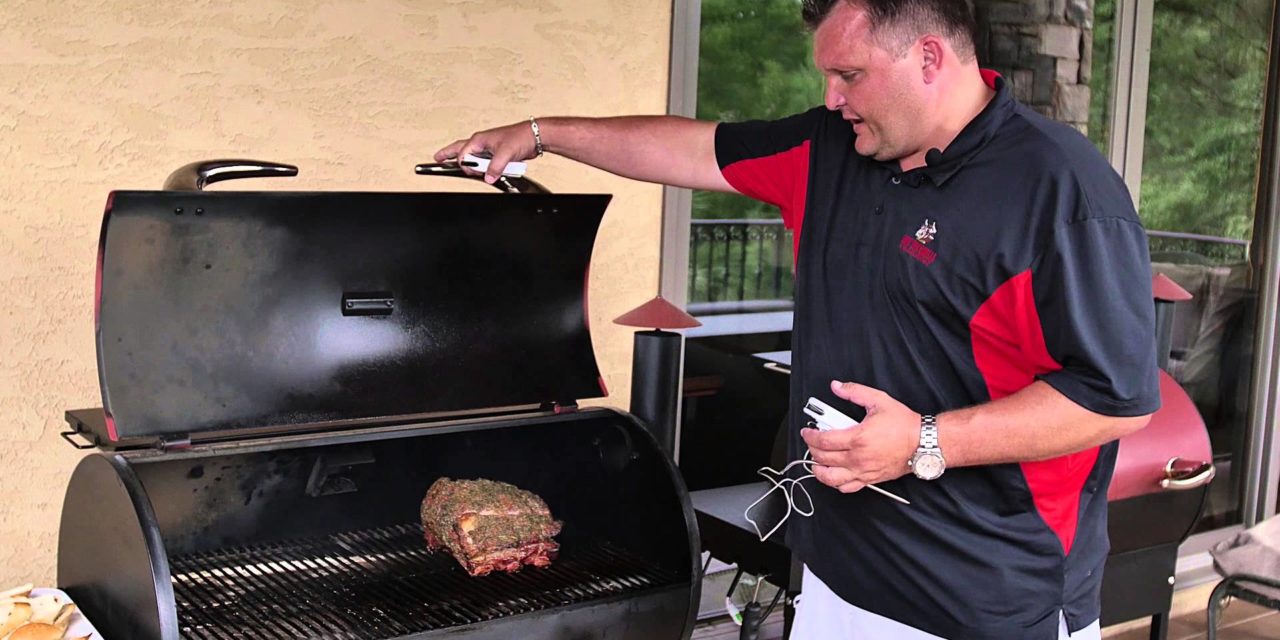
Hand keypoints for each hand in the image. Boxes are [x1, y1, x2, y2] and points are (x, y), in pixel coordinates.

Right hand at [434, 121, 539, 183]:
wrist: (534, 137)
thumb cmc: (520, 137)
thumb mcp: (506, 153)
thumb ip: (495, 167)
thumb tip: (488, 177)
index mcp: (479, 139)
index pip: (464, 155)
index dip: (467, 166)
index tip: (473, 172)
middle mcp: (481, 143)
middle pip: (459, 149)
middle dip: (447, 154)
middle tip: (437, 159)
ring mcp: (488, 148)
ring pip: (473, 157)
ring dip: (472, 165)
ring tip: (464, 168)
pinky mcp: (495, 154)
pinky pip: (485, 163)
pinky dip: (484, 168)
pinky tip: (485, 172)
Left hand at [801, 380, 919, 492]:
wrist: (923, 443)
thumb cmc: (904, 425)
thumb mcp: (878, 400)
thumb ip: (855, 392)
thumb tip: (838, 387)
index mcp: (858, 438)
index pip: (823, 441)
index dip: (810, 436)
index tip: (807, 432)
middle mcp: (858, 458)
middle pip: (823, 458)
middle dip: (812, 449)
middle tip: (812, 441)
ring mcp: (863, 471)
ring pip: (831, 478)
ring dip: (819, 469)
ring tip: (817, 460)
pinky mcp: (870, 480)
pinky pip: (847, 488)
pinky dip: (836, 483)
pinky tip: (834, 474)